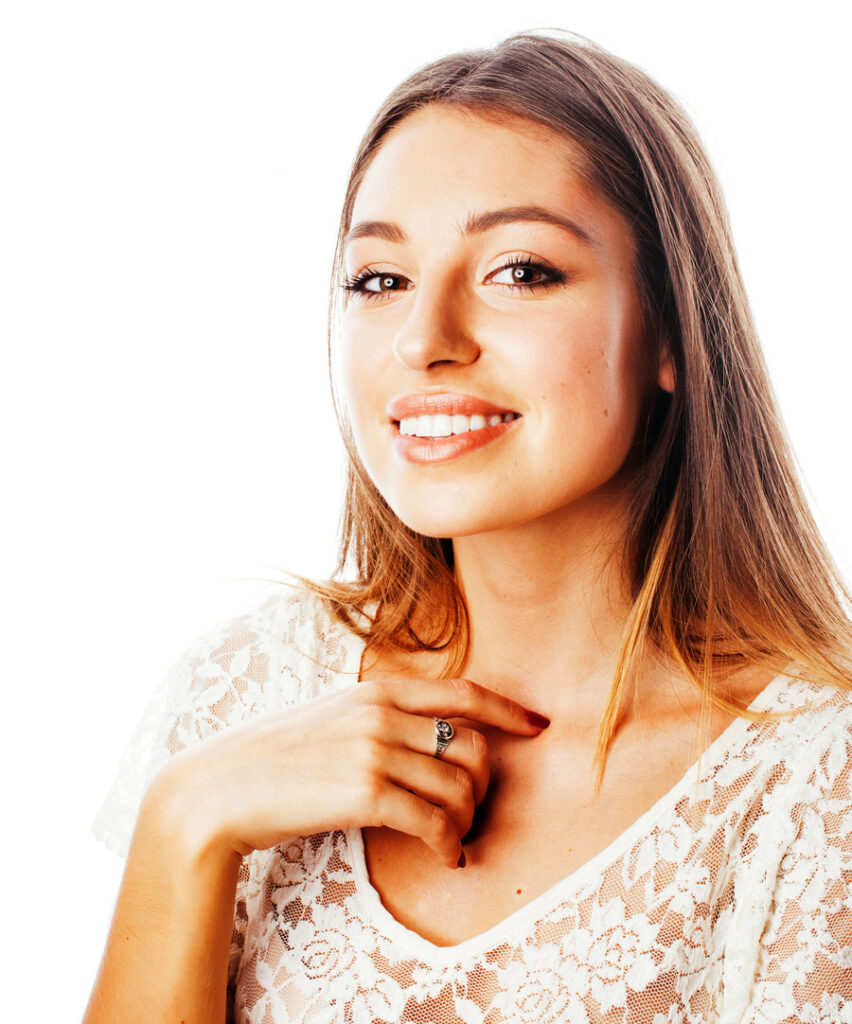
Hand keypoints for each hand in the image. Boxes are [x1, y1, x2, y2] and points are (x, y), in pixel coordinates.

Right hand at [154, 676, 549, 869]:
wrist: (221, 786)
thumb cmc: (279, 757)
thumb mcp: (335, 716)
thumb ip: (382, 716)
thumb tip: (435, 738)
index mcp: (379, 689)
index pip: (465, 692)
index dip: (509, 709)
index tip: (538, 726)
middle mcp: (383, 712)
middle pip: (474, 746)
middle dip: (484, 786)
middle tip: (469, 812)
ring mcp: (374, 749)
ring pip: (460, 787)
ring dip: (466, 822)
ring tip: (452, 840)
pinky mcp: (364, 792)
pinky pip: (434, 820)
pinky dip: (448, 843)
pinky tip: (443, 855)